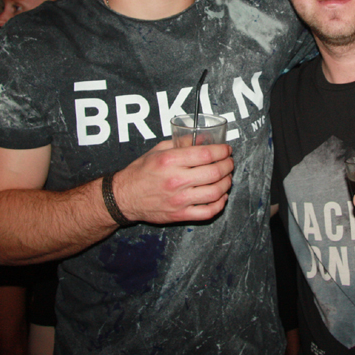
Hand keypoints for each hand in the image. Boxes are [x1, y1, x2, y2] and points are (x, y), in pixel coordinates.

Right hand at [112, 140, 233, 223]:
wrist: (124, 197)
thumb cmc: (140, 172)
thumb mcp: (158, 150)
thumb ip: (182, 144)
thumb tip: (204, 139)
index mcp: (170, 161)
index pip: (205, 154)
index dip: (222, 151)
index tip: (226, 150)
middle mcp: (176, 180)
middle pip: (214, 172)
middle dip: (228, 165)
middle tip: (229, 162)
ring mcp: (179, 199)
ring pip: (215, 192)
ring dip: (227, 183)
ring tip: (227, 178)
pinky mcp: (180, 214)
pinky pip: (207, 212)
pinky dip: (219, 204)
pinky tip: (221, 196)